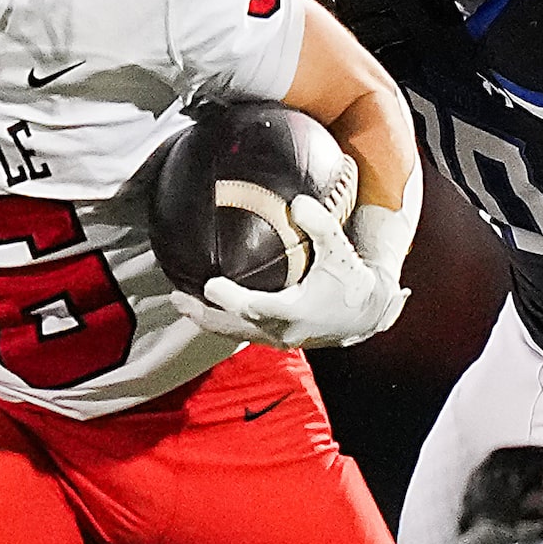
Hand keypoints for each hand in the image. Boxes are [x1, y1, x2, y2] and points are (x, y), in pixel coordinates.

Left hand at [182, 193, 408, 348]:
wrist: (365, 317)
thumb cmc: (351, 282)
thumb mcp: (340, 252)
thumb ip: (321, 226)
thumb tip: (298, 202)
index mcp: (295, 311)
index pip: (255, 307)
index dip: (231, 298)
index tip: (208, 284)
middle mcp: (283, 330)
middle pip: (234, 325)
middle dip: (204, 313)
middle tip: (177, 298)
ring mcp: (278, 339)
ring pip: (234, 333)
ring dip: (206, 320)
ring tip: (180, 303)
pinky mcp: (276, 341)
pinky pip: (242, 334)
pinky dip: (221, 323)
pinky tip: (203, 310)